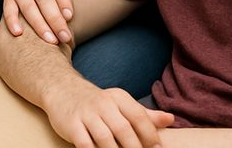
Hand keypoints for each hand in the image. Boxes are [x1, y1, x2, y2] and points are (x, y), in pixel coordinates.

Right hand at [4, 0, 74, 44]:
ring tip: (51, 40)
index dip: (63, 0)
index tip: (70, 17)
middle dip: (55, 19)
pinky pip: (8, 10)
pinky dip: (12, 21)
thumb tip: (71, 10)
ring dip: (40, 25)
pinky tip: (19, 33)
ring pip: (28, 7)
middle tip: (65, 36)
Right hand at [47, 81, 172, 147]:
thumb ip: (144, 114)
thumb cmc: (96, 102)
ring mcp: (86, 114)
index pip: (139, 116)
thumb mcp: (120, 103)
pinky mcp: (71, 125)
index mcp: (118, 98)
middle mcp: (103, 104)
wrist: (61, 88)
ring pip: (105, 138)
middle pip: (123, 129)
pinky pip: (84, 144)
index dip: (150, 135)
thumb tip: (170, 120)